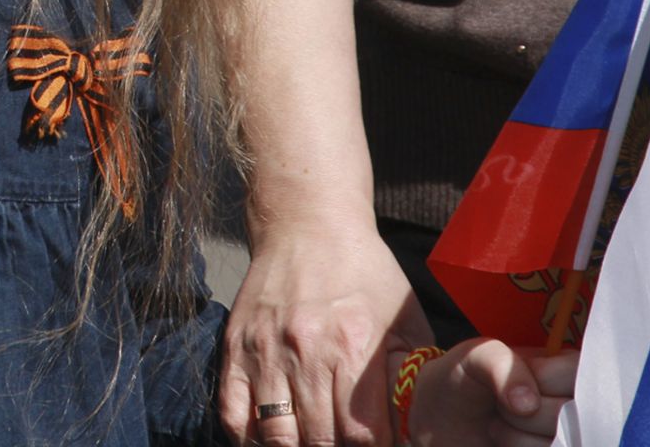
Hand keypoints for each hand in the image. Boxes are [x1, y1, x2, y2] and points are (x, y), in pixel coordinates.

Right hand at [219, 221, 433, 445]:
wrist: (307, 224)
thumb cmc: (363, 270)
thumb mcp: (404, 315)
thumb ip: (412, 371)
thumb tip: (415, 422)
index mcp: (355, 347)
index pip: (363, 436)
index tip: (372, 442)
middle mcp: (307, 352)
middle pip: (320, 441)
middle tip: (340, 440)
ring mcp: (267, 351)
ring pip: (277, 436)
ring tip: (310, 440)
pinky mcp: (236, 347)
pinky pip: (233, 413)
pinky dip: (249, 437)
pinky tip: (268, 435)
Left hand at [403, 339, 576, 446]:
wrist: (441, 421)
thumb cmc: (464, 378)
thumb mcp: (475, 355)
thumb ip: (501, 363)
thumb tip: (528, 404)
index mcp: (569, 368)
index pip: (581, 373)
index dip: (546, 378)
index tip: (525, 376)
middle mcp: (577, 404)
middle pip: (575, 413)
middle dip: (527, 411)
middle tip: (504, 404)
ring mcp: (569, 434)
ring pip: (564, 441)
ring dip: (518, 435)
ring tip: (501, 422)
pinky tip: (505, 442)